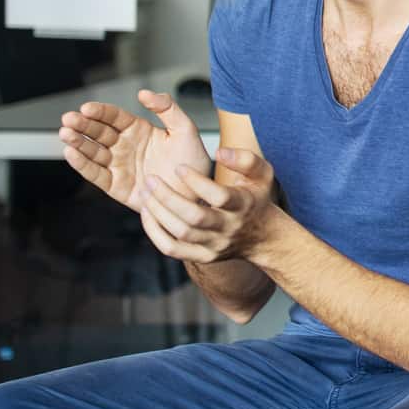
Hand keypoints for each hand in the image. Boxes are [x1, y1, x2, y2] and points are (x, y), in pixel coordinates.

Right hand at [58, 89, 211, 212]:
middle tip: (68, 119)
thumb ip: (168, 109)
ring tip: (66, 134)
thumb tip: (144, 93)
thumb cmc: (192, 163)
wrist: (196, 196)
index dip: (100, 112)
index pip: (114, 117)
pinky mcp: (115, 186)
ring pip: (93, 151)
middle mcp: (124, 146)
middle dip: (82, 125)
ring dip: (78, 142)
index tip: (87, 108)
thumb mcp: (185, 131)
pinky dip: (82, 165)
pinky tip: (71, 154)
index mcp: (138, 130)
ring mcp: (118, 165)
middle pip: (98, 132)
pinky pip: (96, 174)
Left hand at [136, 147, 281, 264]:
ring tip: (145, 193)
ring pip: (180, 233)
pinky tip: (147, 214)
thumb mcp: (262, 174)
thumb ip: (245, 159)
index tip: (179, 168)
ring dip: (158, 212)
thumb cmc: (257, 199)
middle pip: (194, 217)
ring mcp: (215, 245)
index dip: (197, 182)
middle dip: (168, 198)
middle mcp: (228, 227)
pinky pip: (172, 249)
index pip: (219, 196)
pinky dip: (155, 233)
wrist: (262, 238)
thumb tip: (219, 152)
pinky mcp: (203, 256)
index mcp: (243, 205)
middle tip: (150, 180)